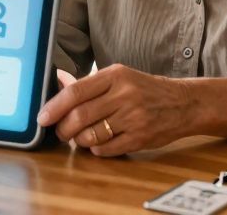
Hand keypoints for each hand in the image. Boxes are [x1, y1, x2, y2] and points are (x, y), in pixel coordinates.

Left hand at [36, 64, 191, 155]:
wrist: (183, 103)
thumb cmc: (144, 89)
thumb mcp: (119, 77)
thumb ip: (88, 82)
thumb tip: (58, 80)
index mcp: (115, 76)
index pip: (76, 92)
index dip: (55, 107)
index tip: (42, 117)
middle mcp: (124, 95)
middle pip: (80, 116)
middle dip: (63, 128)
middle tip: (60, 132)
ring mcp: (133, 118)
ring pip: (91, 135)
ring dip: (79, 140)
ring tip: (79, 137)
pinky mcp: (140, 138)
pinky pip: (106, 149)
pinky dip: (96, 149)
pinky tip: (98, 144)